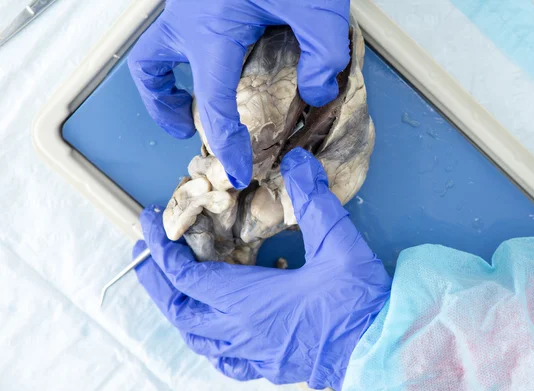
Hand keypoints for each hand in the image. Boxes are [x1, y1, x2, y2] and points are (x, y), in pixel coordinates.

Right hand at [128, 0, 350, 188]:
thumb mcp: (316, 2)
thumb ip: (324, 51)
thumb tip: (320, 91)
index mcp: (211, 31)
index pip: (214, 106)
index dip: (227, 145)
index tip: (240, 170)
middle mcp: (186, 20)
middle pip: (155, 78)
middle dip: (173, 113)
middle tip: (196, 135)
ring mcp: (182, 5)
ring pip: (149, 53)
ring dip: (158, 86)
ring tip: (179, 107)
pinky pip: (167, 33)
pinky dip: (173, 56)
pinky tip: (202, 60)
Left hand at [133, 149, 390, 390]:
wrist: (383, 349)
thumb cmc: (360, 303)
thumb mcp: (339, 243)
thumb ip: (313, 199)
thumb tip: (297, 164)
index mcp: (249, 300)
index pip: (185, 275)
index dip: (160, 248)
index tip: (148, 224)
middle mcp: (242, 330)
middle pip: (179, 308)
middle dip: (154, 280)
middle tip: (145, 254)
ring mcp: (253, 353)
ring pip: (195, 337)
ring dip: (177, 308)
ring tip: (172, 286)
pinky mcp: (268, 366)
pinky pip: (224, 359)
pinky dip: (207, 340)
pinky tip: (215, 332)